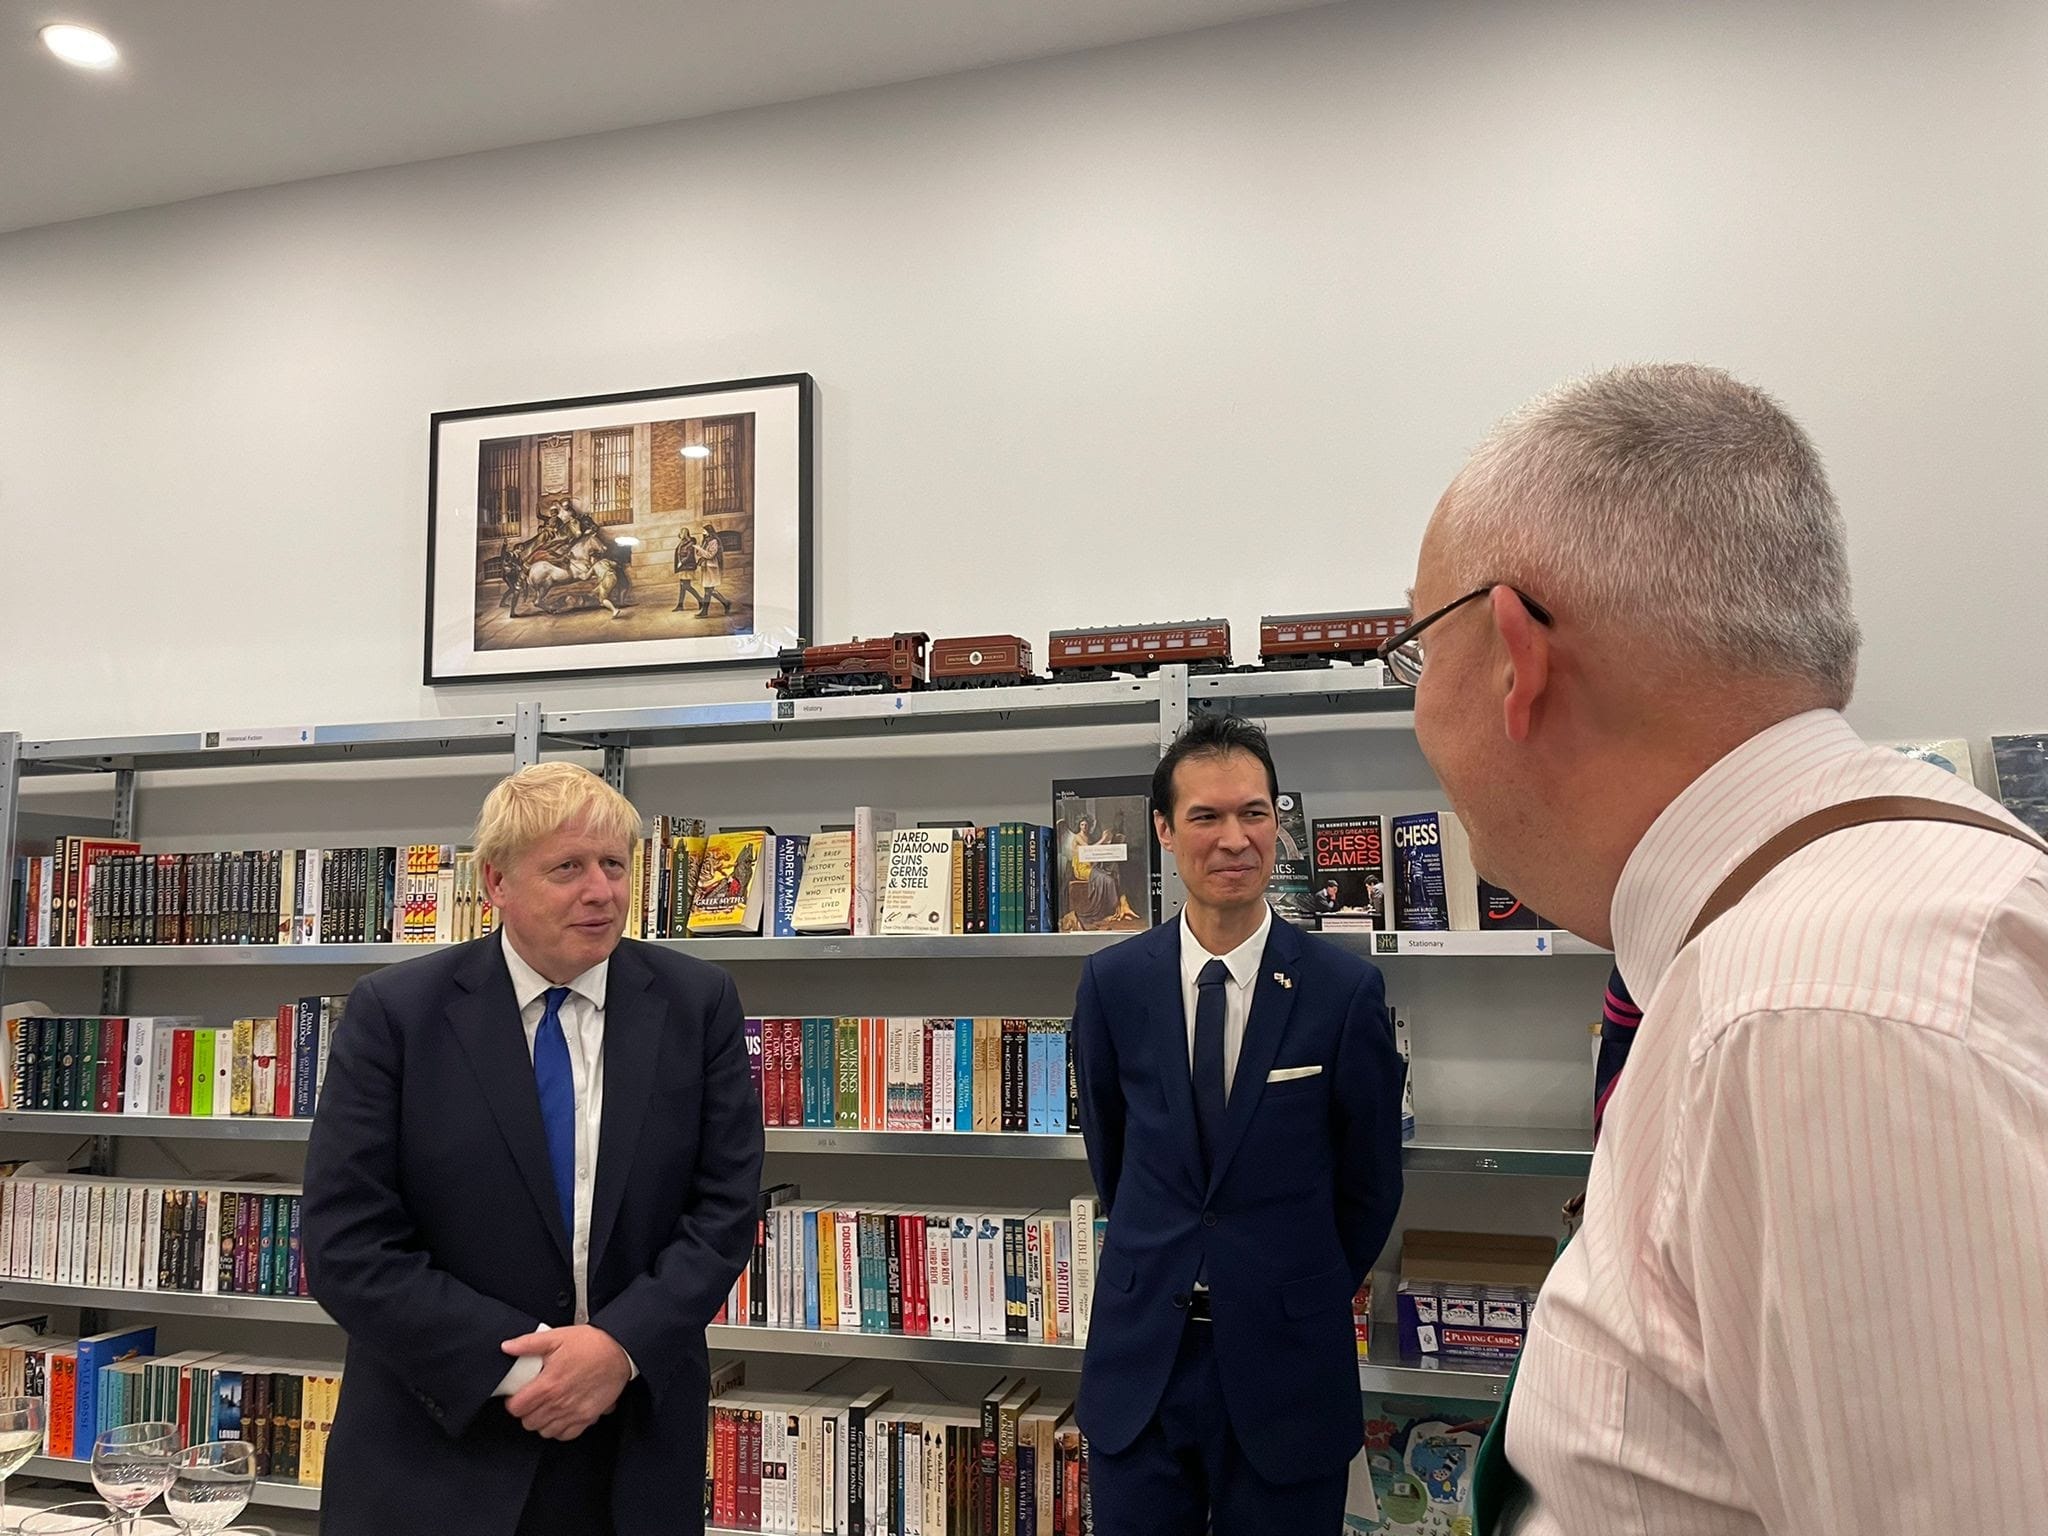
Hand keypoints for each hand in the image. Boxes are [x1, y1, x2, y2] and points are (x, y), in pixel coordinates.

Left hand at [501, 1324, 631, 1439]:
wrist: (620, 1350)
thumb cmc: (591, 1344)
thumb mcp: (557, 1337)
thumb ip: (529, 1343)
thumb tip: (507, 1347)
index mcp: (548, 1384)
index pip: (516, 1408)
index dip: (512, 1402)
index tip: (516, 1396)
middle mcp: (559, 1402)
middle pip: (529, 1422)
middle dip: (526, 1412)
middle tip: (531, 1401)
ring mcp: (573, 1412)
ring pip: (545, 1431)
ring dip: (542, 1422)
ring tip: (545, 1408)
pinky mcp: (587, 1417)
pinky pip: (566, 1435)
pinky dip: (560, 1429)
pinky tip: (560, 1416)